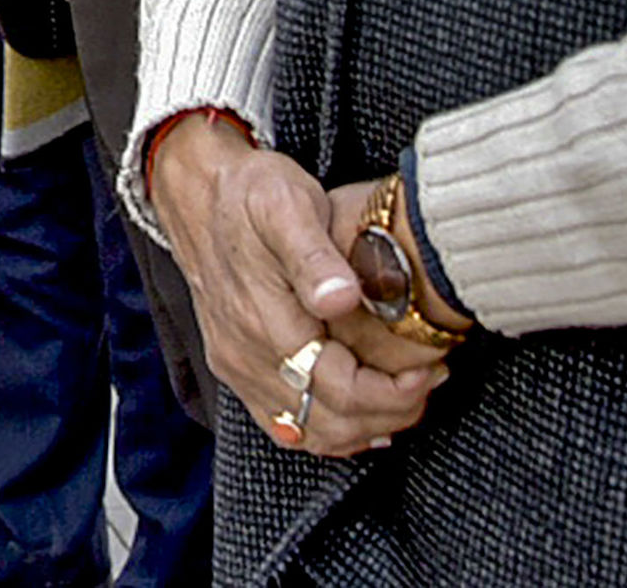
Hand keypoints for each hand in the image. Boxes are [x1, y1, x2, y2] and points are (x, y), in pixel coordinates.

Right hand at [148, 118, 449, 458]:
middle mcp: (246, 354)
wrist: (196, 193)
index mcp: (264, 320)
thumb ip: (314, 255)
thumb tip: (343, 298)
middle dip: (391, 411)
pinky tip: (358, 415)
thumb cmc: (249, 193)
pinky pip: (284, 423)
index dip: (394, 393)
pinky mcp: (235, 366)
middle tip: (430, 378)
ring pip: (308, 432)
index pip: (341, 392)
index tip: (429, 368)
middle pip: (330, 423)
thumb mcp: (285, 203)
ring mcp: (237, 365)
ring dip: (363, 425)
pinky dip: (327, 429)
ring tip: (404, 395)